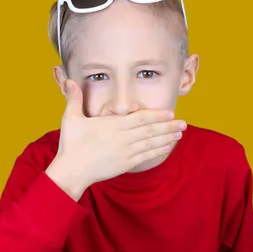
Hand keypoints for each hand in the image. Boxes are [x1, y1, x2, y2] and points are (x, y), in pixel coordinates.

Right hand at [46, 79, 185, 199]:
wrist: (72, 171)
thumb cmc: (71, 145)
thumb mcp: (71, 118)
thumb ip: (74, 99)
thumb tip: (68, 80)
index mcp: (113, 125)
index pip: (141, 118)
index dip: (157, 115)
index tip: (170, 112)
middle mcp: (123, 138)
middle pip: (151, 130)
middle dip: (168, 126)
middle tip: (184, 122)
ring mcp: (125, 152)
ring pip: (151, 143)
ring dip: (167, 138)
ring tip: (179, 133)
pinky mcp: (125, 164)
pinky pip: (145, 156)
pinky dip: (158, 151)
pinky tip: (166, 147)